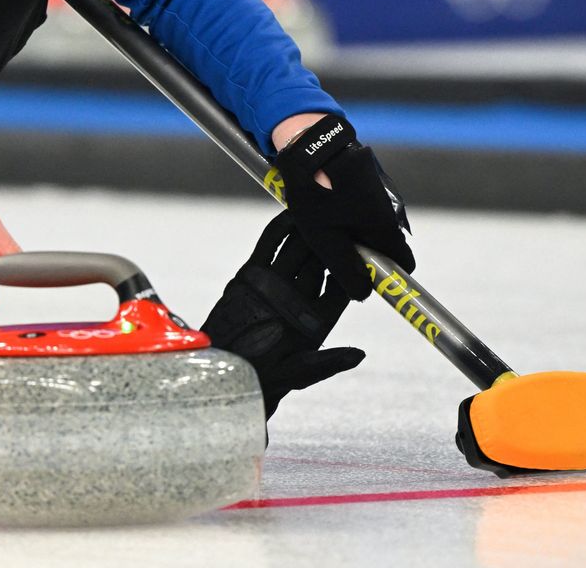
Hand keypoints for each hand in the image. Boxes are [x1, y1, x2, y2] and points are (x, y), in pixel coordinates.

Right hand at [201, 212, 364, 420]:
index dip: (351, 268)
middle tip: (344, 216)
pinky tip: (290, 213)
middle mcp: (299, 297)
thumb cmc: (263, 378)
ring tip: (320, 207)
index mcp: (318, 318)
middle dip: (332, 241)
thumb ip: (327, 363)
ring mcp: (276, 284)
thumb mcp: (299, 372)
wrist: (223, 371)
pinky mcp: (252, 275)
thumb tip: (359, 355)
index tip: (362, 250)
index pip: (340, 286)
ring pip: (298, 250)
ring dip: (309, 229)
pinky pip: (269, 247)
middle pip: (321, 262)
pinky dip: (279, 229)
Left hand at [272, 112, 414, 299]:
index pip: (403, 262)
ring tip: (324, 218)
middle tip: (332, 243)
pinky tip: (326, 200)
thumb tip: (363, 293)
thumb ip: (346, 269)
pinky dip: (348, 209)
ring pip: (371, 224)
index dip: (385, 273)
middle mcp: (392, 209)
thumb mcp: (325, 238)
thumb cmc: (317, 191)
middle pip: (384, 244)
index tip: (363, 274)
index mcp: (385, 226)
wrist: (311, 144)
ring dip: (352, 228)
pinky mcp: (371, 179)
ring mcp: (382, 192)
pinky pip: (363, 205)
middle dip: (362, 250)